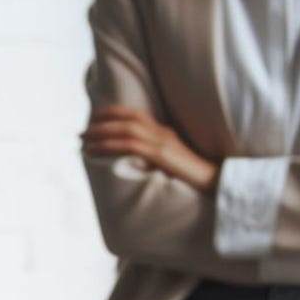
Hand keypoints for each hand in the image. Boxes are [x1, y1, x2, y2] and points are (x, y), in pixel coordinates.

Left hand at [82, 105, 218, 192]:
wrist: (217, 185)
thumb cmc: (193, 179)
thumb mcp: (172, 163)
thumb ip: (154, 156)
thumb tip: (131, 160)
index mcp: (164, 132)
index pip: (134, 114)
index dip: (111, 113)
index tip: (93, 119)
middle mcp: (163, 133)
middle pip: (126, 118)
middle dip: (100, 122)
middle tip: (81, 132)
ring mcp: (163, 143)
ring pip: (125, 130)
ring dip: (100, 133)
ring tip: (83, 141)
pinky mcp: (163, 156)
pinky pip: (130, 146)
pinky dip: (108, 146)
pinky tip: (94, 151)